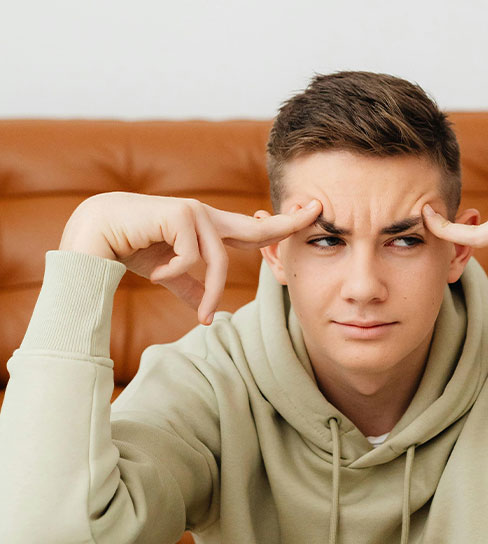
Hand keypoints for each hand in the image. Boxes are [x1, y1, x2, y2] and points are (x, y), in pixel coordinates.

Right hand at [59, 191, 321, 323]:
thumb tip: (208, 316)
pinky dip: (174, 273)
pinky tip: (154, 270)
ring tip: (199, 313)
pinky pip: (192, 258)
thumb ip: (191, 288)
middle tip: (319, 211)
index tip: (312, 215)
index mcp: (209, 230)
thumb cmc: (134, 248)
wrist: (97, 233)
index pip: (254, 230)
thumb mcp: (169, 273)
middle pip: (257, 228)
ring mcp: (196, 214)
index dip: (283, 226)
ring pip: (218, 261)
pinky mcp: (180, 214)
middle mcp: (208, 218)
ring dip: (207, 293)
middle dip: (289, 223)